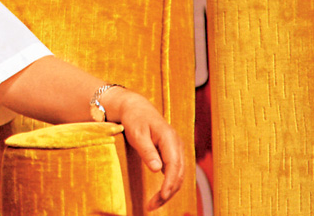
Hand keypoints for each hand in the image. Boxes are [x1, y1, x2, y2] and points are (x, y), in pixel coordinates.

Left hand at [102, 88, 185, 209]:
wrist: (136, 108)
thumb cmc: (135, 119)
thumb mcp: (136, 133)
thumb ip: (147, 151)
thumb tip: (157, 169)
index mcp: (170, 138)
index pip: (174, 165)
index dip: (170, 182)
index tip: (162, 195)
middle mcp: (177, 145)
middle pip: (178, 174)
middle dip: (168, 192)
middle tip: (152, 206)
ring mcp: (176, 150)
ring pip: (178, 176)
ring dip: (168, 191)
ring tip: (153, 204)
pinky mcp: (172, 154)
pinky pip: (174, 173)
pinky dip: (168, 185)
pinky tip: (159, 195)